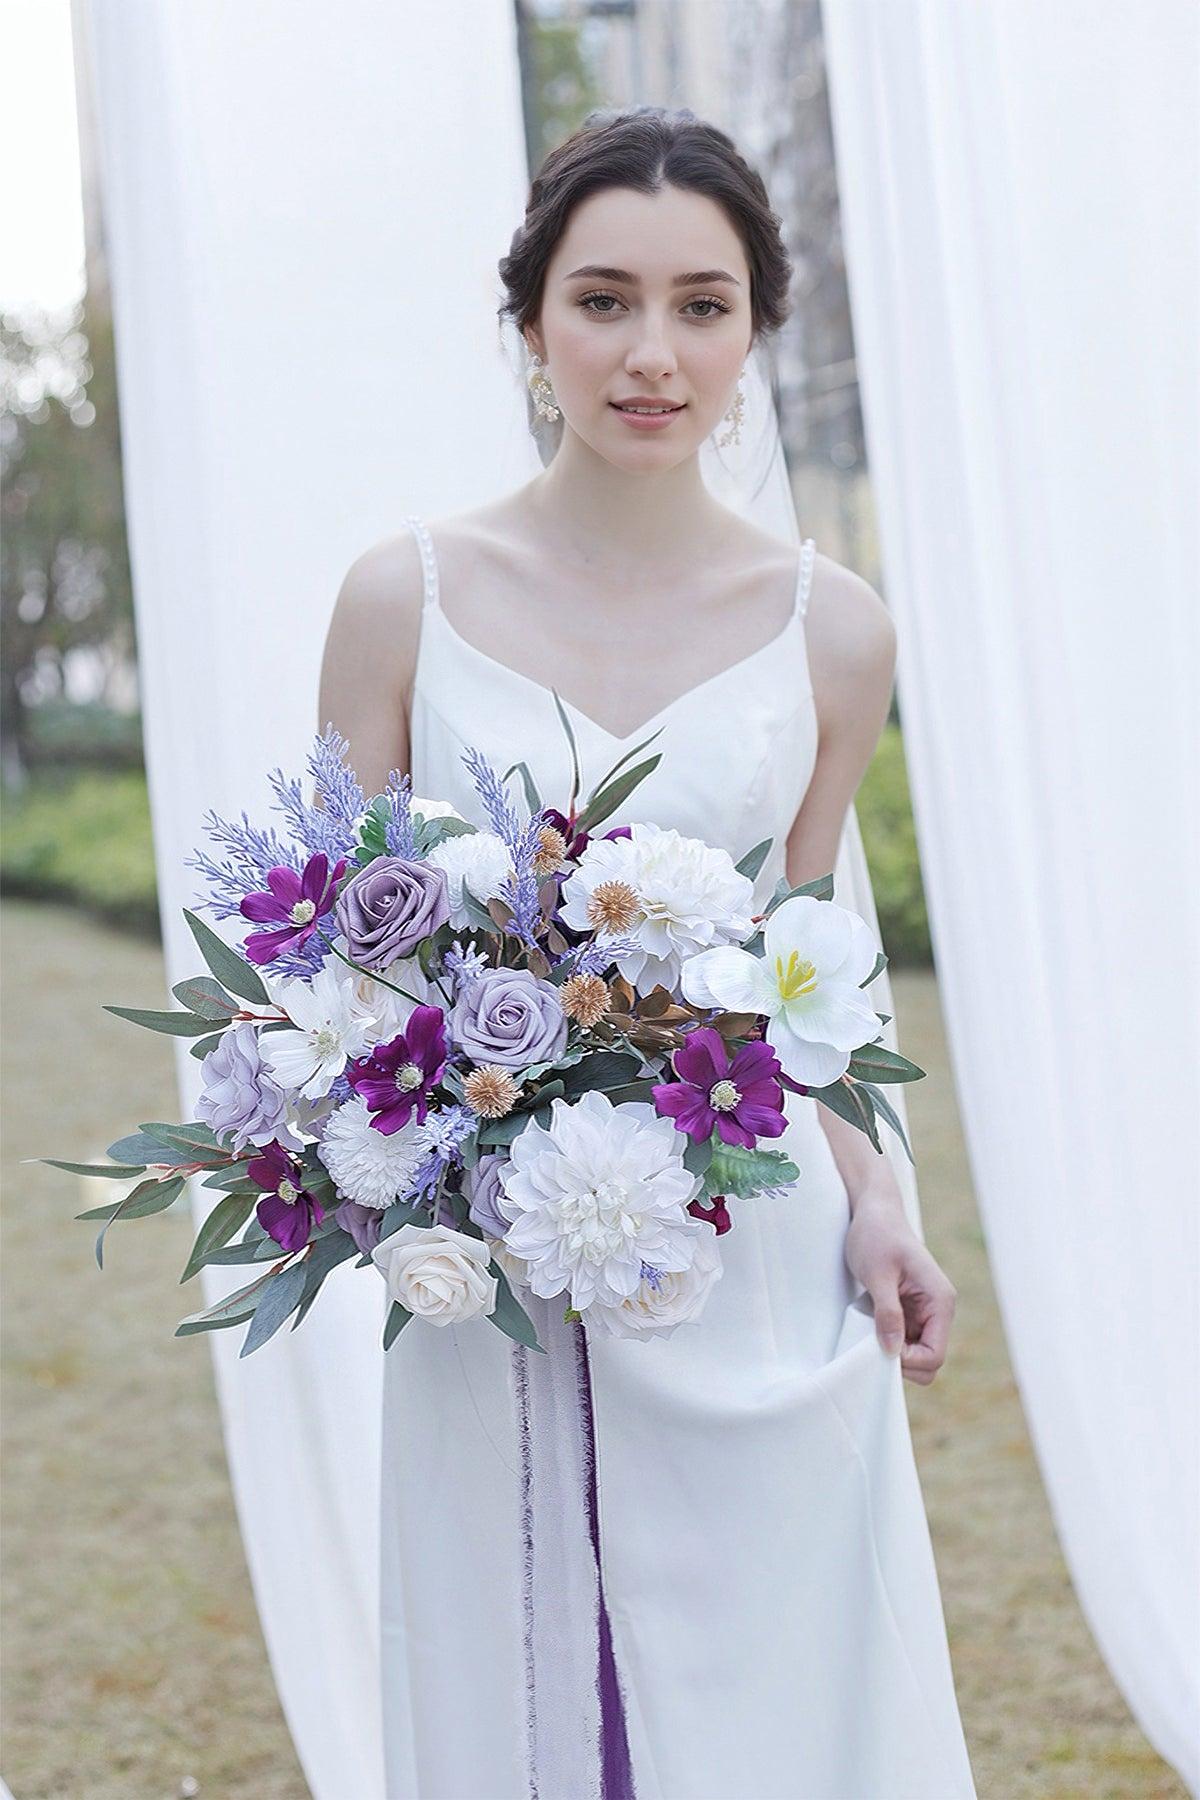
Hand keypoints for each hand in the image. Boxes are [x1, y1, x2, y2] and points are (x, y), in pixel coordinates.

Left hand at [843, 1191, 957, 1385]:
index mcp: (940, 1301)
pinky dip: (888, 1341)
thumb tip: (892, 1351)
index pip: (935, 1355)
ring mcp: (924, 1312)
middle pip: (928, 1361)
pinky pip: (904, 1341)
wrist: (874, 1214)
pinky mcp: (910, 1311)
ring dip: (893, 1351)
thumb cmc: (877, 1236)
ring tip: (870, 1330)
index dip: (908, 1362)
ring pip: (916, 1354)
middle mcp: (938, 1310)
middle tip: (872, 1343)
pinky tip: (871, 1325)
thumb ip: (888, 1312)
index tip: (880, 1348)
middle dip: (902, 1362)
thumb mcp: (878, 1274)